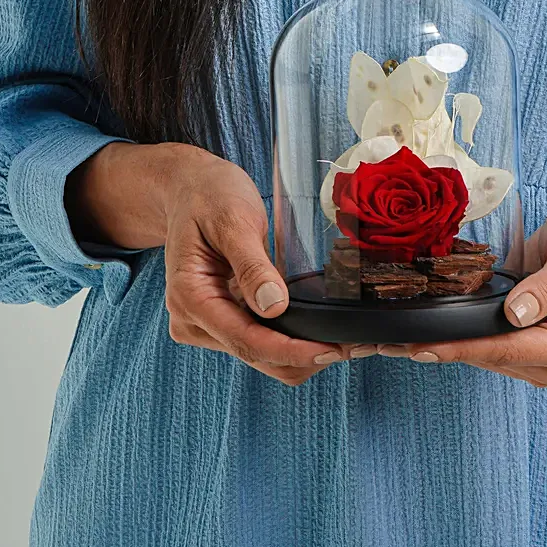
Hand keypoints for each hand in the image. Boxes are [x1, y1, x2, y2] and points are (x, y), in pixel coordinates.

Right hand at [66, 142, 364, 385]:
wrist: (190, 188)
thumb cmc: (209, 197)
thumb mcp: (234, 221)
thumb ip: (253, 266)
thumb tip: (275, 308)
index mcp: (190, 297)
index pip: (246, 340)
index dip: (291, 351)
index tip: (332, 349)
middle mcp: (193, 320)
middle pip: (256, 356)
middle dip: (305, 357)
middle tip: (356, 346)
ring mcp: (207, 324)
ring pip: (262, 357)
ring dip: (302, 353)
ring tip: (347, 340)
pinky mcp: (224, 319)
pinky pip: (261, 341)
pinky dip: (292, 341)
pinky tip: (322, 330)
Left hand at [377, 192, 546, 389]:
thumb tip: (515, 315)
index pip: (507, 349)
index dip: (463, 347)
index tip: (422, 346)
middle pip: (491, 358)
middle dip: (443, 349)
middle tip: (387, 344)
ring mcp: (541, 358)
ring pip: (482, 357)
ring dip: (442, 347)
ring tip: (391, 342)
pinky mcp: (525, 347)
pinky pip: (485, 347)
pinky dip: (455, 339)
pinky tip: (420, 335)